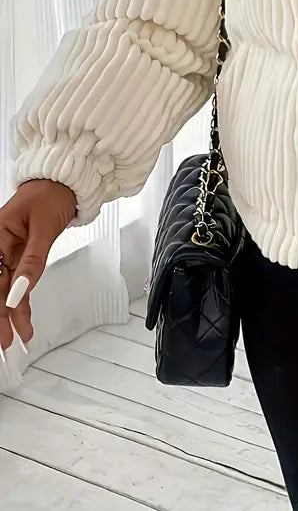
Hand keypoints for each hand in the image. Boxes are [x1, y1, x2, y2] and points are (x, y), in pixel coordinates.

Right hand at [0, 180, 76, 352]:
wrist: (64, 182)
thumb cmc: (51, 195)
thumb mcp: (44, 228)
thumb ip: (32, 260)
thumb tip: (20, 290)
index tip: (3, 324)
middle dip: (1, 316)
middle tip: (4, 343)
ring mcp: (9, 252)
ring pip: (7, 289)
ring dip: (11, 315)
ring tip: (15, 339)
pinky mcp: (21, 255)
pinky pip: (19, 282)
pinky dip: (21, 302)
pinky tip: (23, 320)